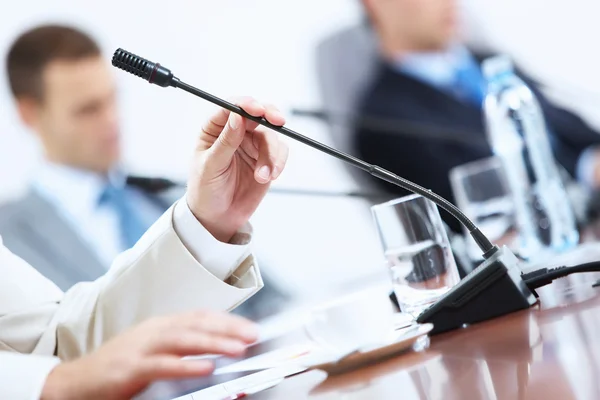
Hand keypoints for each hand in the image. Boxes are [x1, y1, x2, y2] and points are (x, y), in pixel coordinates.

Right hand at [41, 310, 257, 399]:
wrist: (74, 382)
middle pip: (197, 324)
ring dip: (214, 343)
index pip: (200, 317)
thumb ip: (181, 351)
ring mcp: (141, 348)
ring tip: (238, 349)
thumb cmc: (117, 368)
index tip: (250, 328)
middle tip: (253, 335)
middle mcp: (154, 331)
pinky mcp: (130, 368)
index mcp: (161, 326)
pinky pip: (164, 365)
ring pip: (184, 340)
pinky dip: (187, 366)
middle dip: (228, 328)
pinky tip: (206, 368)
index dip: (227, 321)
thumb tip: (213, 357)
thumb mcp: (152, 352)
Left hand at [187, 97, 288, 241]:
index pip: (231, 107)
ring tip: (263, 175)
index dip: (246, 104)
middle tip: (279, 122)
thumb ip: (226, 141)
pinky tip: (267, 177)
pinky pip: (279, 152)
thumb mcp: (211, 166)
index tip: (257, 110)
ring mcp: (251, 145)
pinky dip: (278, 163)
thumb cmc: (205, 190)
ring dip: (272, 154)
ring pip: (271, 135)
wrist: (218, 218)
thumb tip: (237, 117)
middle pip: (257, 114)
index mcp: (214, 129)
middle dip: (270, 115)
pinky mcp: (265, 159)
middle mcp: (234, 132)